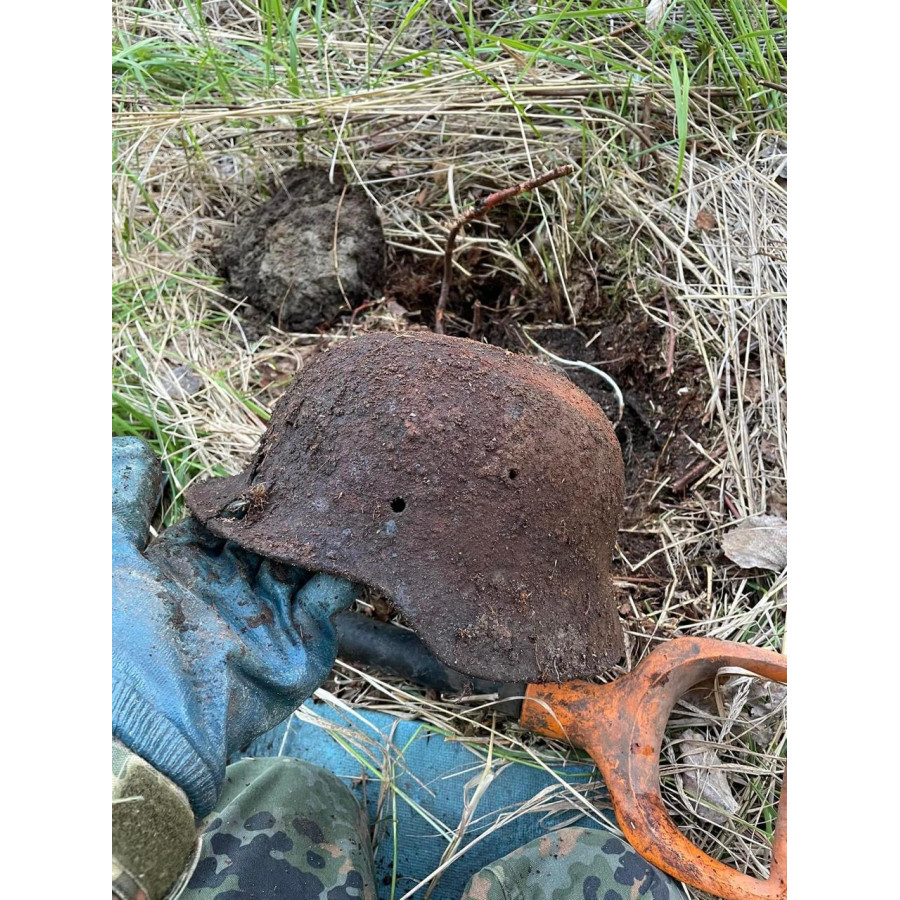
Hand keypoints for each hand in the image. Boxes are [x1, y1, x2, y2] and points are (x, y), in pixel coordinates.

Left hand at [112, 437, 358, 815]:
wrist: (146, 725)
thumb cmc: (118, 638)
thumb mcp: (110, 557)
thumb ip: (125, 500)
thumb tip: (137, 447)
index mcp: (191, 567)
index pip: (232, 516)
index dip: (252, 489)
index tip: (275, 455)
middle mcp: (234, 589)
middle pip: (275, 536)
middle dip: (295, 508)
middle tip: (320, 468)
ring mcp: (270, 618)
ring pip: (306, 562)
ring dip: (322, 533)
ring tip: (343, 493)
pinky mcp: (302, 647)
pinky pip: (329, 601)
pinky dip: (342, 572)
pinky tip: (350, 539)